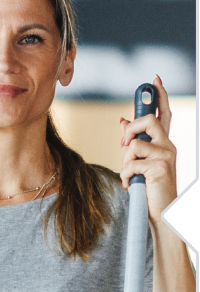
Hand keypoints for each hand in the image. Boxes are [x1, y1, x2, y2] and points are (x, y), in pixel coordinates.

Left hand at [119, 75, 177, 223]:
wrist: (161, 211)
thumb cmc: (148, 186)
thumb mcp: (138, 161)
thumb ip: (132, 141)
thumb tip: (123, 120)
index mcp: (163, 142)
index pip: (164, 113)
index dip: (159, 96)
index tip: (154, 80)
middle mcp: (168, 145)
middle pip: (148, 120)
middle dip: (130, 130)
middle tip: (123, 145)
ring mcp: (166, 156)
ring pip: (135, 144)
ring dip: (125, 161)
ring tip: (130, 175)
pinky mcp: (160, 168)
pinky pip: (132, 164)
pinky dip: (125, 175)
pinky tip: (130, 184)